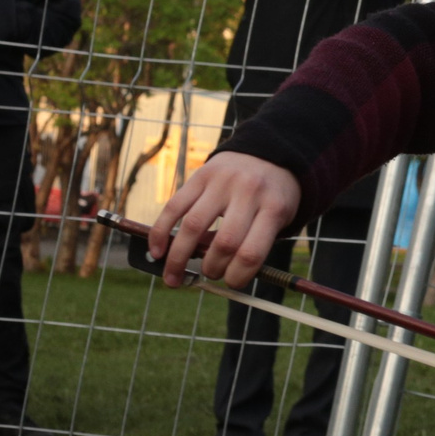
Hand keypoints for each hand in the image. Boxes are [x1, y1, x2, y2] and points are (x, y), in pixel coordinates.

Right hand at [151, 153, 302, 287]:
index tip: (231, 283)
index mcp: (273, 208)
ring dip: (179, 258)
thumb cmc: (273, 196)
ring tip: (173, 277)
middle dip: (212, 269)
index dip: (237, 277)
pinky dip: (161, 232)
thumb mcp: (277, 219)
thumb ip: (251, 243)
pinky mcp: (200, 176)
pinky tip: (157, 252)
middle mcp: (248, 193)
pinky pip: (174, 206)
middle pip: (224, 243)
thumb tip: (214, 273)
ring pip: (193, 226)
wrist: (269, 152)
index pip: (252, 253)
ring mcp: (222, 183)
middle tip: (210, 275)